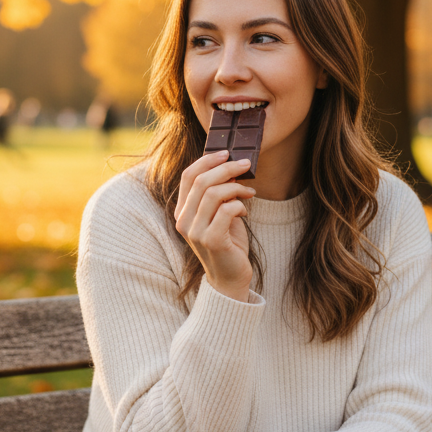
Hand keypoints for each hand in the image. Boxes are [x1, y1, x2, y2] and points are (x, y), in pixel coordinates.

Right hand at [175, 151, 255, 300]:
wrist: (230, 278)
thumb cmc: (228, 244)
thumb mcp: (221, 215)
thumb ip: (220, 194)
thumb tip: (231, 167)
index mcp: (182, 212)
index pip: (189, 176)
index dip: (208, 160)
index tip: (227, 153)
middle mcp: (183, 221)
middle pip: (201, 181)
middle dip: (226, 168)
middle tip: (246, 165)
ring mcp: (195, 232)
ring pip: (213, 193)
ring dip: (236, 187)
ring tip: (249, 192)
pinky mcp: (211, 241)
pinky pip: (226, 210)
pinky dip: (239, 205)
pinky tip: (245, 211)